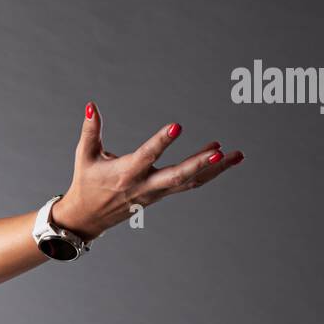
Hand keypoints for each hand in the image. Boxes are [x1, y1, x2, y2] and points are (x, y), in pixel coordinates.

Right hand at [53, 102, 243, 240]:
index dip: (161, 142)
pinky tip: (224, 161)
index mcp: (125, 173)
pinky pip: (189, 185)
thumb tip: (92, 105)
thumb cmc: (86, 182)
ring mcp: (156, 192)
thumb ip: (90, 130)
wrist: (88, 217)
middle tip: (219, 150)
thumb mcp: (85, 155)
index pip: (146, 156)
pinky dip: (208, 174)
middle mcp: (144, 185)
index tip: (177, 127)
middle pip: (177, 176)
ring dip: (215, 170)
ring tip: (238, 154)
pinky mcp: (161, 194)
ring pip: (190, 182)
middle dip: (199, 163)